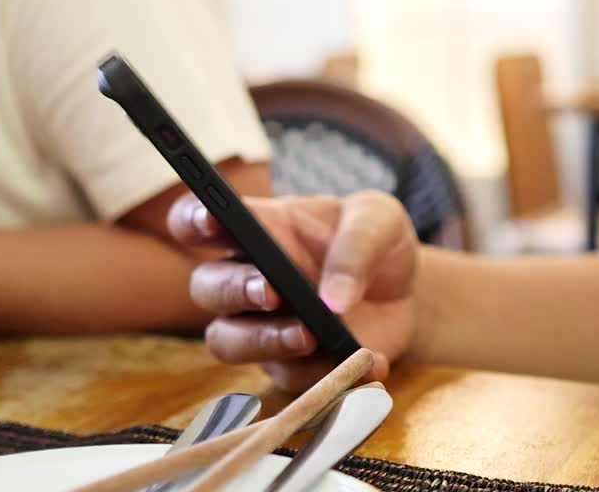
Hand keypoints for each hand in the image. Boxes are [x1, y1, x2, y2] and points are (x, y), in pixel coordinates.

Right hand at [168, 190, 418, 392]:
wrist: (406, 294)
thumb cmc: (378, 243)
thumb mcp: (380, 222)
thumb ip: (356, 248)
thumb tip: (333, 300)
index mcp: (260, 229)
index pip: (199, 221)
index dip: (192, 219)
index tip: (210, 220)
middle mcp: (248, 277)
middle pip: (206, 287)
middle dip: (232, 289)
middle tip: (272, 291)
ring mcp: (262, 326)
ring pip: (227, 341)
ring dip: (263, 341)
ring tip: (311, 336)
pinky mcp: (288, 366)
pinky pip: (288, 379)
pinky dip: (325, 376)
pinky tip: (366, 365)